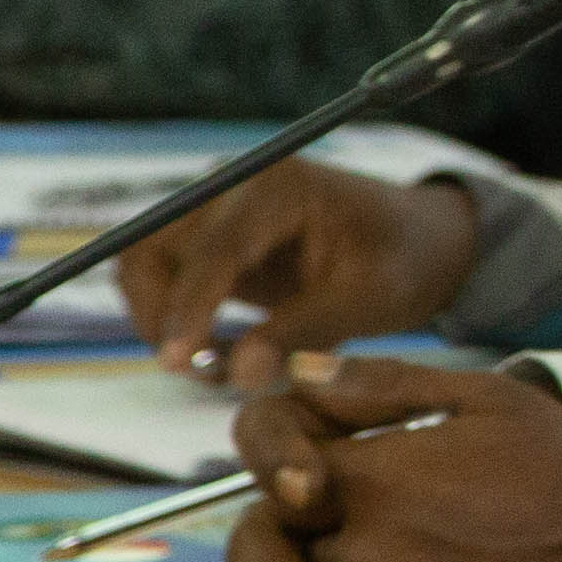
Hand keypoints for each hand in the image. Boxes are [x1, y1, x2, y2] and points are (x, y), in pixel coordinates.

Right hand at [117, 161, 484, 380]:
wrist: (416, 243)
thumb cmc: (404, 262)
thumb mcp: (372, 300)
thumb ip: (305, 333)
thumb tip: (239, 374)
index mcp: (279, 185)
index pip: (213, 247)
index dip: (189, 307)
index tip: (176, 362)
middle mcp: (232, 186)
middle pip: (152, 248)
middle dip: (165, 318)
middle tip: (207, 376)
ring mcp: (214, 209)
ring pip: (145, 268)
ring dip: (163, 323)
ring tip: (217, 369)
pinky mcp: (207, 240)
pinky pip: (163, 282)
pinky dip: (176, 322)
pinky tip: (220, 354)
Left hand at [220, 353, 561, 561]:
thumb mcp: (491, 400)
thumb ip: (384, 382)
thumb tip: (301, 371)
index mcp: (370, 479)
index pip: (265, 451)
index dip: (276, 449)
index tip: (308, 461)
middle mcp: (360, 554)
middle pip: (262, 547)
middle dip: (278, 538)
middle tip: (312, 537)